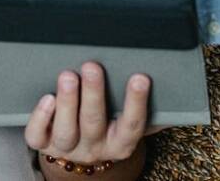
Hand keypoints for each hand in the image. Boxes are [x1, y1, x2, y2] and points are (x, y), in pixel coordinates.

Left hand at [25, 62, 149, 165]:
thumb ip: (155, 109)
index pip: (132, 125)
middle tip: (92, 65)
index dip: (137, 103)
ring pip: (66, 131)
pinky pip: (38, 137)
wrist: (77, 153)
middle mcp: (94, 148)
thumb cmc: (109, 125)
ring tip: (68, 75)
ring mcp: (67, 148)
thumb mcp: (130, 121)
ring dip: (68, 102)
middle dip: (94, 94)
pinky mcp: (43, 144)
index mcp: (120, 143)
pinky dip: (40, 118)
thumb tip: (181, 82)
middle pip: (94, 124)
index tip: (141, 76)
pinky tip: (46, 97)